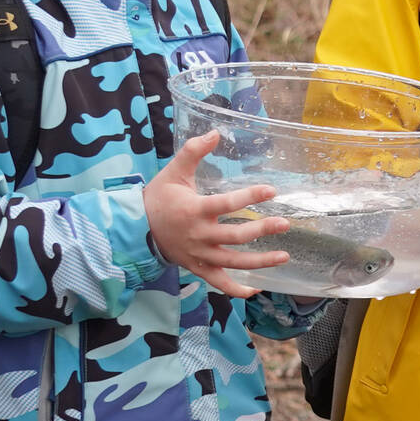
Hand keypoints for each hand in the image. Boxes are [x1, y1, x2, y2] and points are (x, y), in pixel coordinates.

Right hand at [144, 131, 290, 299]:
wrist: (135, 229)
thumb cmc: (158, 198)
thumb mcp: (173, 172)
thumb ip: (193, 151)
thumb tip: (215, 132)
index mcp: (194, 210)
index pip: (226, 204)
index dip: (249, 197)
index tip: (271, 190)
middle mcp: (198, 235)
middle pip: (234, 236)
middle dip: (261, 230)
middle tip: (284, 223)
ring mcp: (199, 254)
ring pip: (232, 262)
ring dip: (259, 262)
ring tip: (284, 256)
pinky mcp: (197, 267)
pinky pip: (218, 282)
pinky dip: (236, 289)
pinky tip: (258, 287)